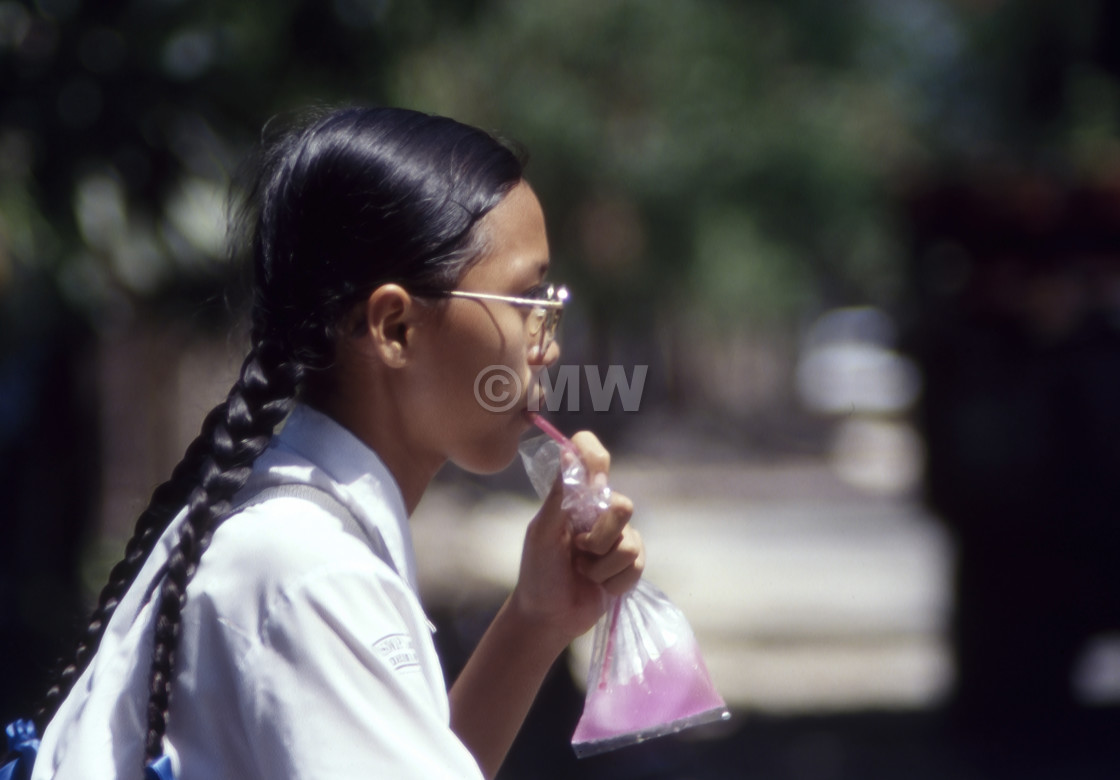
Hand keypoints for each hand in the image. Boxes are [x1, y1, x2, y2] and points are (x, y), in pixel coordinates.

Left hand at [510, 431, 644, 646]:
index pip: (592, 456)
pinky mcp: (629, 565)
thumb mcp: (543, 532)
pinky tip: (598, 586)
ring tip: (584, 572)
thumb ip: (559, 495)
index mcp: (576, 498)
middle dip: (598, 539)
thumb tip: (568, 451)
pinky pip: (636, 565)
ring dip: (601, 567)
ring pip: (630, 542)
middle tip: (578, 551)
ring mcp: (618, 538)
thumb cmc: (539, 572)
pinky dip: (613, 581)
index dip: (597, 460)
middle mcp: (600, 513)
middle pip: (623, 506)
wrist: (549, 617)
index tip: (594, 487)